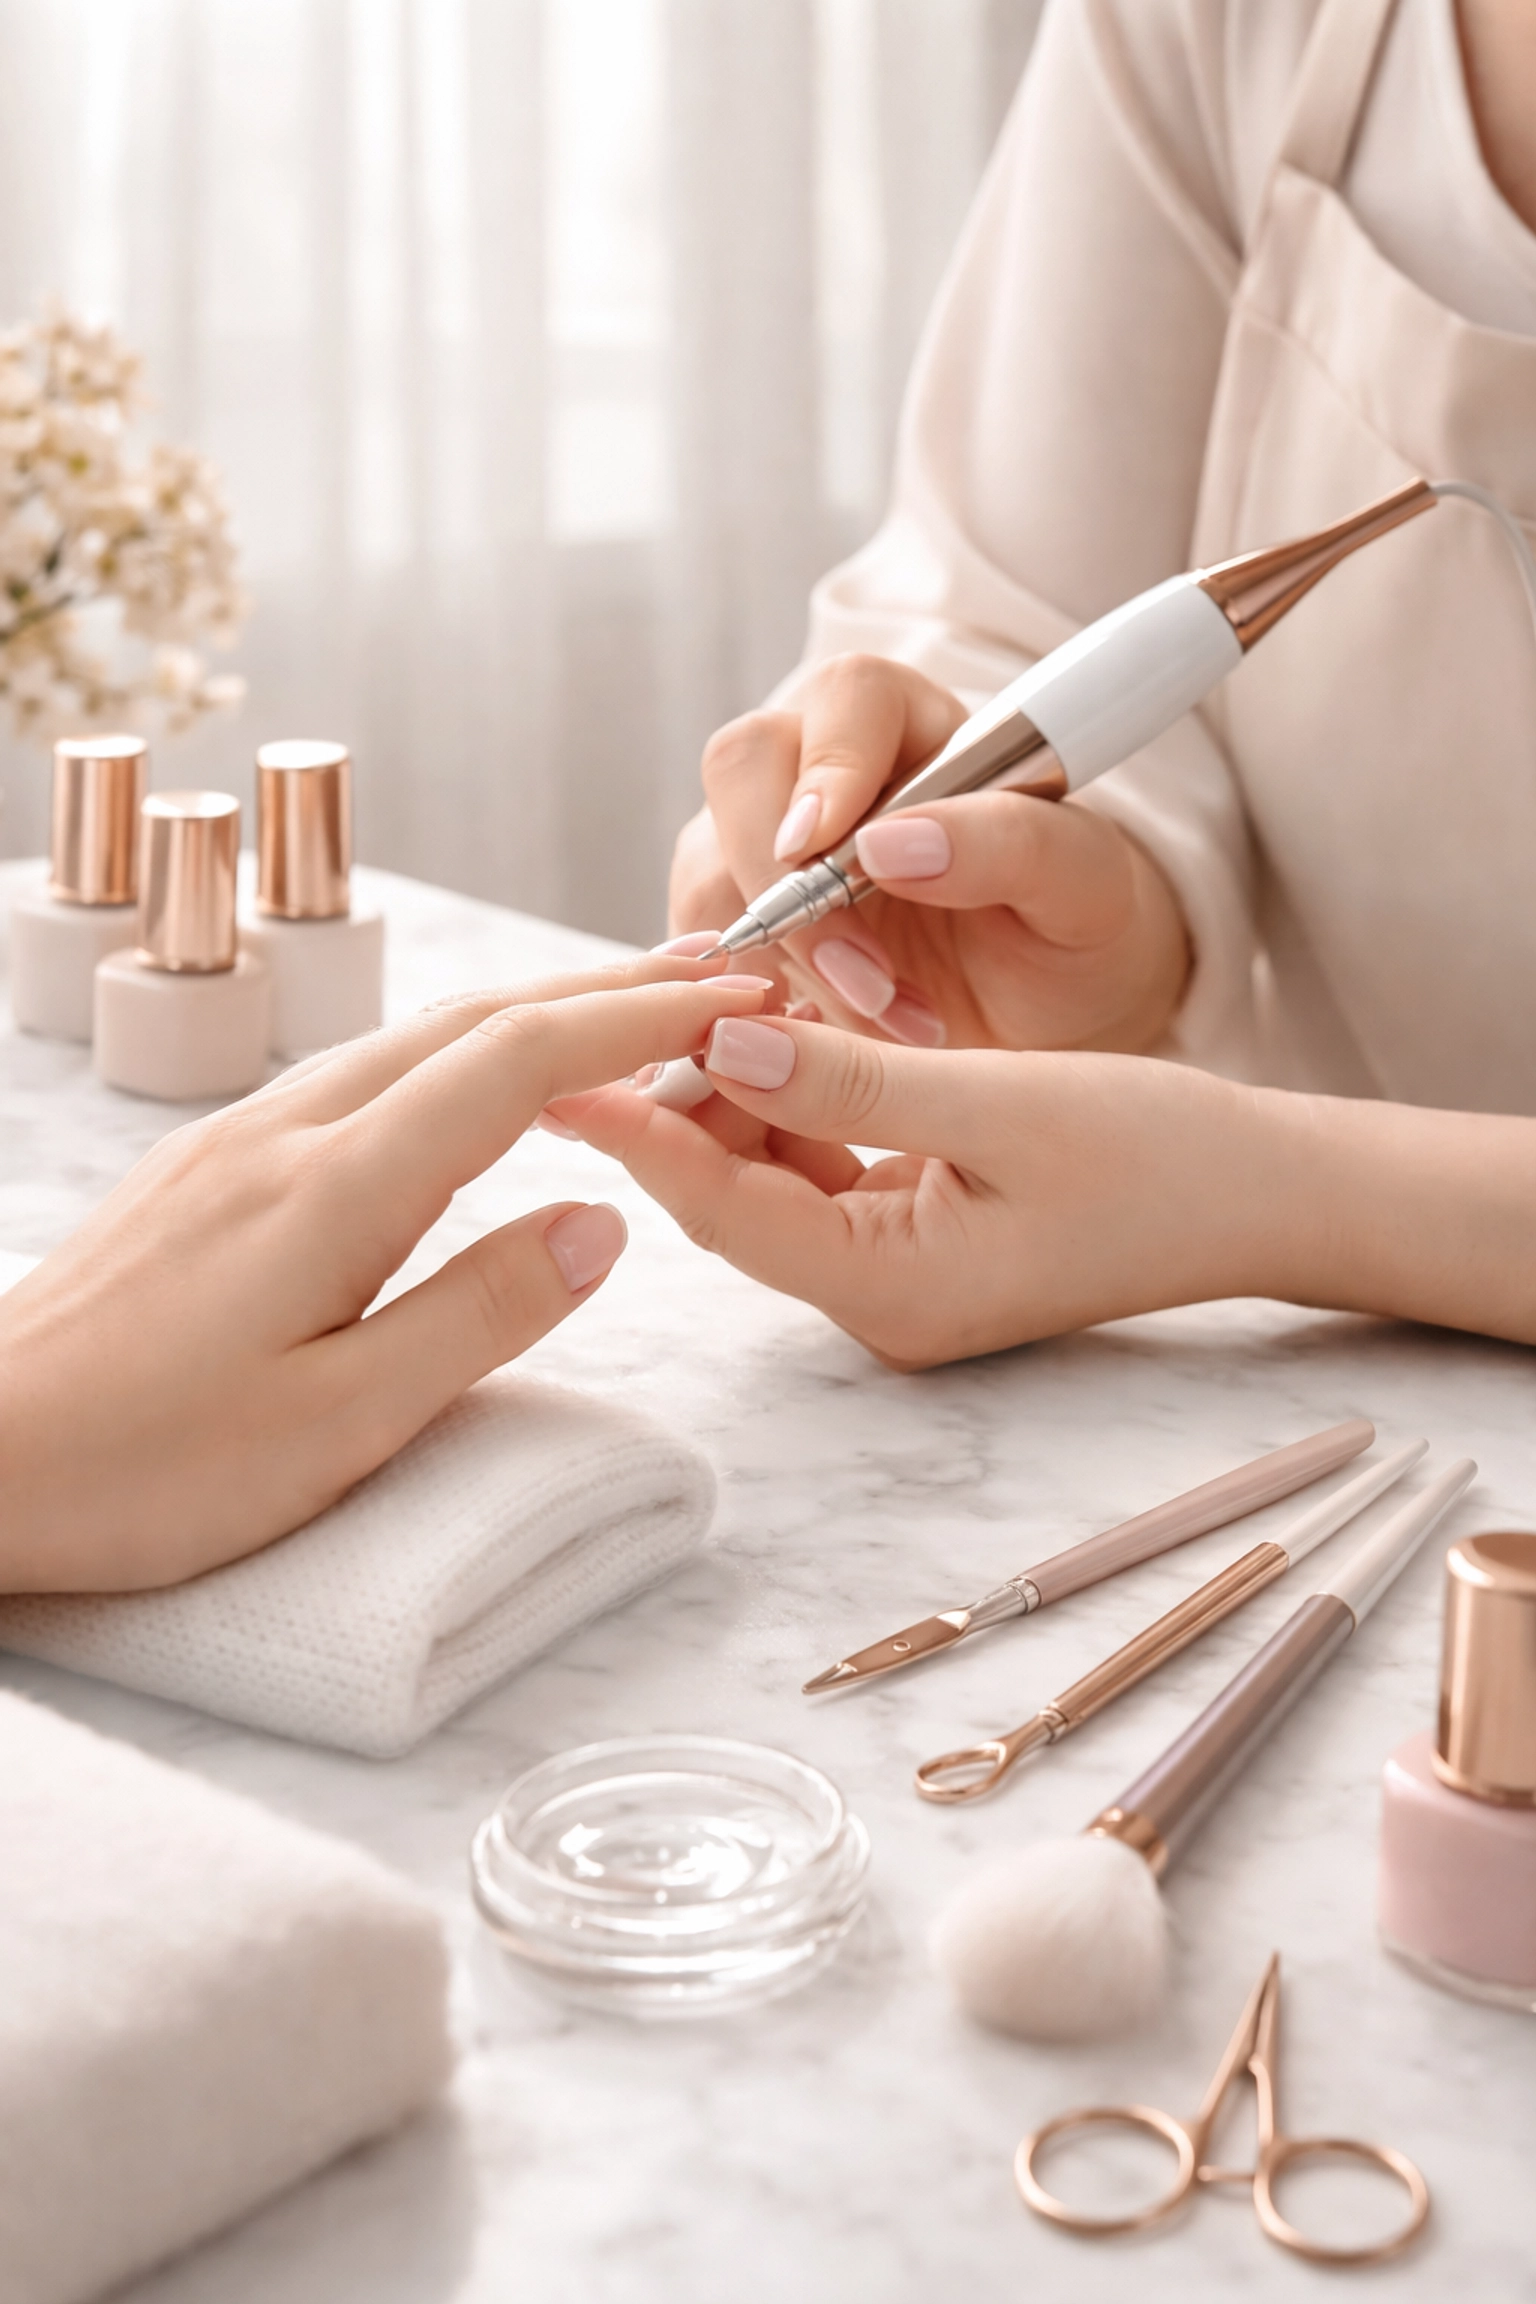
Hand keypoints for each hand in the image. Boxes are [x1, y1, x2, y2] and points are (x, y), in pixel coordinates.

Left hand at [0, 958, 772, 1590]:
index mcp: (332, 1189)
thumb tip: (599, 1223)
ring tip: (621, 1022)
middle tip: (710, 982)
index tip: (732, 1000)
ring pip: (412, 1040)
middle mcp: (284, 1132)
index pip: (516, 1060)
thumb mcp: (338, 1426)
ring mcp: (236, 1140)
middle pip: (470, 1020)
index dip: (635, 1021)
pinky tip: (475, 1089)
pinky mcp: (206, 1169)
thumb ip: (479, 1315)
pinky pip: (360, 1076)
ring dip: (530, 1016)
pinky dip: (455, 1058)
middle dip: (600, 992)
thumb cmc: (142, 1469)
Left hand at [549, 1014, 1280, 1366]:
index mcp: (891, 1288)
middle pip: (731, 1195)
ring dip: (737, 1093)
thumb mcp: (1004, 1101)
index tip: (557, 1059)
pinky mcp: (916, 1249)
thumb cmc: (1162, 1155)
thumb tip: (723, 1041)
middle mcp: (877, 1304)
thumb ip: (855, 1077)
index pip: (722, 1204)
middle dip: (680, 1096)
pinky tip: (779, 1036)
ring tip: (697, 997)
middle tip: (630, 996)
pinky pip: (819, 1176)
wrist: (1263, 1200)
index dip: (637, 1125)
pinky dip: (795, 1106)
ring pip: (769, 1180)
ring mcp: (896, 1283)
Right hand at [668, 653, 1191, 1054]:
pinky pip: (703, 955)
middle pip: (743, 771)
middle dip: (790, 888)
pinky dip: (759, 1010)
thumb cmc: (1073, 927)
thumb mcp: (1083, 887)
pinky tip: (834, 1049)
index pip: (846, 700)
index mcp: (912, 722)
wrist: (1048, 1011)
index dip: (826, 767)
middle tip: (868, 985)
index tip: (826, 851)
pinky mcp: (734, 926)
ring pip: (711, 874)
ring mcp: (760, 842)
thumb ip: (1010, 843)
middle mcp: (817, 765)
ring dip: (786, 967)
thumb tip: (889, 843)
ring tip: (890, 1028)